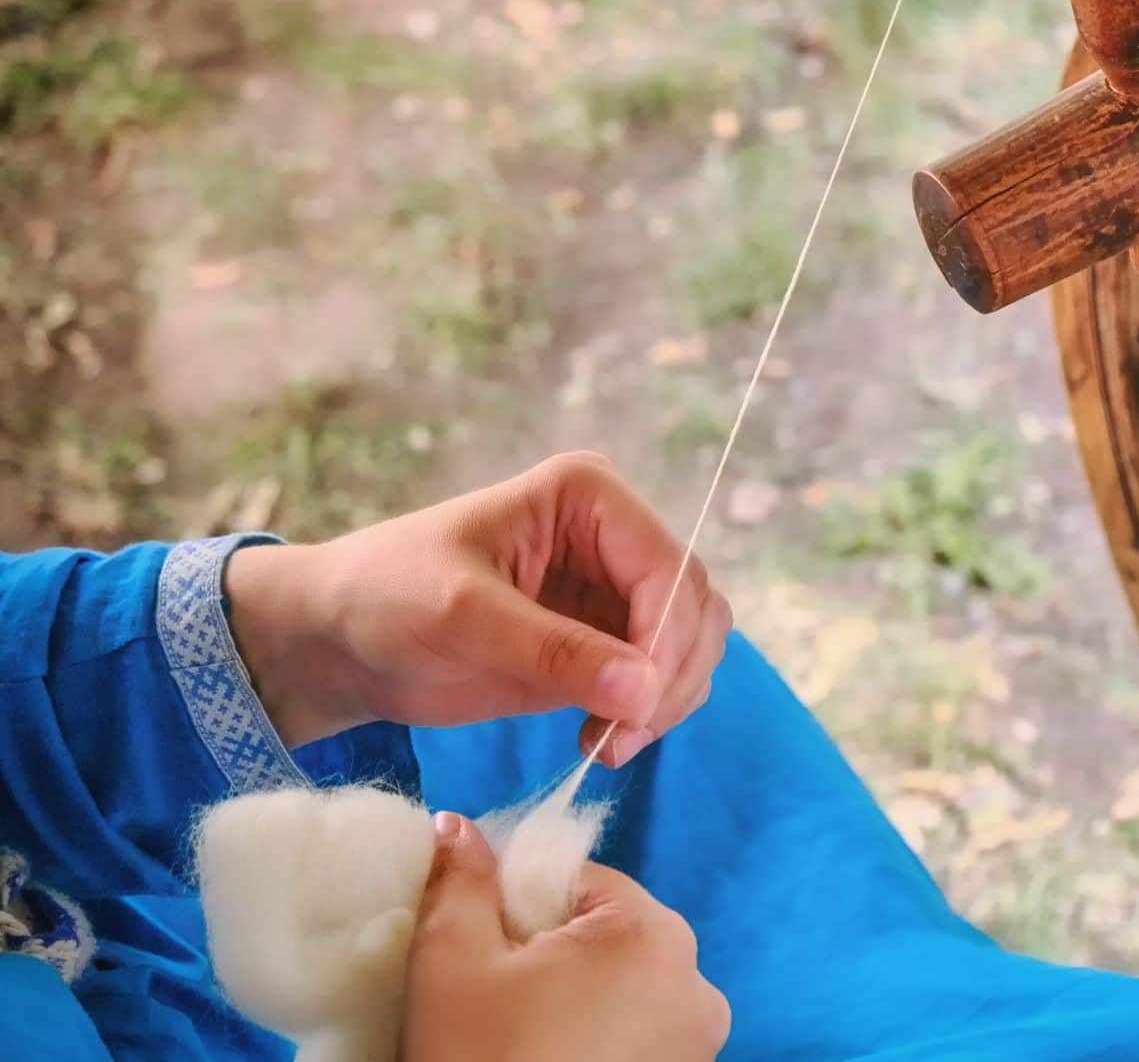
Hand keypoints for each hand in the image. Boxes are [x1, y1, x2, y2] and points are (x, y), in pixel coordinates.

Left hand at [225, 452, 732, 762]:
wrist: (339, 640)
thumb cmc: (386, 598)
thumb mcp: (463, 617)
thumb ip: (556, 650)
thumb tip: (645, 688)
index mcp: (588, 497)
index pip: (668, 567)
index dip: (667, 637)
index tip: (638, 705)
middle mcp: (614, 537)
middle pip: (695, 607)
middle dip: (672, 676)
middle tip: (622, 736)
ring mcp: (613, 592)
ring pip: (691, 646)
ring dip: (667, 701)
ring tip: (606, 744)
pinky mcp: (603, 643)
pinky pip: (660, 680)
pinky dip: (646, 715)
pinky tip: (597, 740)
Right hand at [404, 813, 728, 1061]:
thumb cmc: (483, 1060)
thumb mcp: (452, 963)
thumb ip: (461, 882)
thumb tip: (459, 826)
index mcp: (653, 933)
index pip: (577, 878)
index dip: (518, 901)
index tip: (480, 945)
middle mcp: (698, 981)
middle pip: (605, 932)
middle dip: (548, 950)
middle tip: (494, 996)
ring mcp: (700, 1042)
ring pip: (623, 986)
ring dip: (575, 997)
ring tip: (519, 1035)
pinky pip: (639, 1033)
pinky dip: (599, 1037)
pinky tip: (550, 1057)